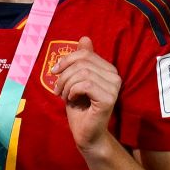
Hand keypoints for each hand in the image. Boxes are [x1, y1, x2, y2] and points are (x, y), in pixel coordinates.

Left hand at [52, 36, 121, 154]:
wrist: (85, 132)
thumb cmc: (79, 106)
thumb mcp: (74, 80)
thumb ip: (81, 61)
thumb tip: (85, 38)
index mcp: (108, 69)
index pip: (85, 54)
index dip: (65, 60)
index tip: (54, 72)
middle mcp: (115, 76)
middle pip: (82, 63)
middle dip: (63, 75)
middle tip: (58, 89)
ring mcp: (114, 87)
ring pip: (82, 73)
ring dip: (66, 85)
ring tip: (64, 96)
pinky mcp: (109, 98)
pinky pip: (85, 85)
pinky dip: (72, 91)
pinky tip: (71, 99)